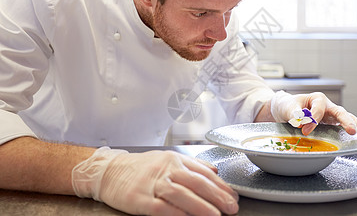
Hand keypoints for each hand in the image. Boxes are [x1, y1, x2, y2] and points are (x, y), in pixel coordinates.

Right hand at [72, 147, 238, 215]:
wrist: (109, 171)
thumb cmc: (141, 167)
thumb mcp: (167, 159)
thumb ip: (192, 165)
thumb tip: (215, 172)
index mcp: (174, 160)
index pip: (203, 172)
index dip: (221, 185)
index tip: (233, 196)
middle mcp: (166, 170)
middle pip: (196, 182)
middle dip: (217, 196)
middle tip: (231, 207)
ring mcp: (153, 184)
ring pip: (182, 194)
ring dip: (201, 206)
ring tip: (215, 215)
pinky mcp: (140, 199)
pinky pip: (161, 207)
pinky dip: (176, 213)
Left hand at [270, 90, 356, 135]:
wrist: (286, 110)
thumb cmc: (288, 106)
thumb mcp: (288, 107)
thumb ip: (294, 112)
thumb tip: (300, 120)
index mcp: (317, 99)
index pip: (319, 110)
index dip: (313, 120)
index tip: (304, 130)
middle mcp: (327, 106)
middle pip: (340, 111)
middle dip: (346, 121)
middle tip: (352, 130)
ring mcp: (331, 115)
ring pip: (347, 118)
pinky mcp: (332, 123)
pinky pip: (344, 126)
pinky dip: (355, 129)